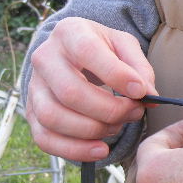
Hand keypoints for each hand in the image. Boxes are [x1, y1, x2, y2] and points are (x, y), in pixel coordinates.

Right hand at [26, 17, 156, 160]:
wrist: (73, 53)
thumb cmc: (102, 49)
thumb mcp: (124, 46)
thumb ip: (140, 67)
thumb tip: (149, 96)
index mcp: (70, 33)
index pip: (87, 52)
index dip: (116, 75)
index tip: (141, 92)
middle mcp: (45, 58)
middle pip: (70, 92)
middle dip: (109, 110)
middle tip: (134, 112)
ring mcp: (34, 87)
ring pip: (54, 117)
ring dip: (92, 130)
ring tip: (117, 126)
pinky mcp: (32, 113)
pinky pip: (45, 139)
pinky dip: (74, 150)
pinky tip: (100, 149)